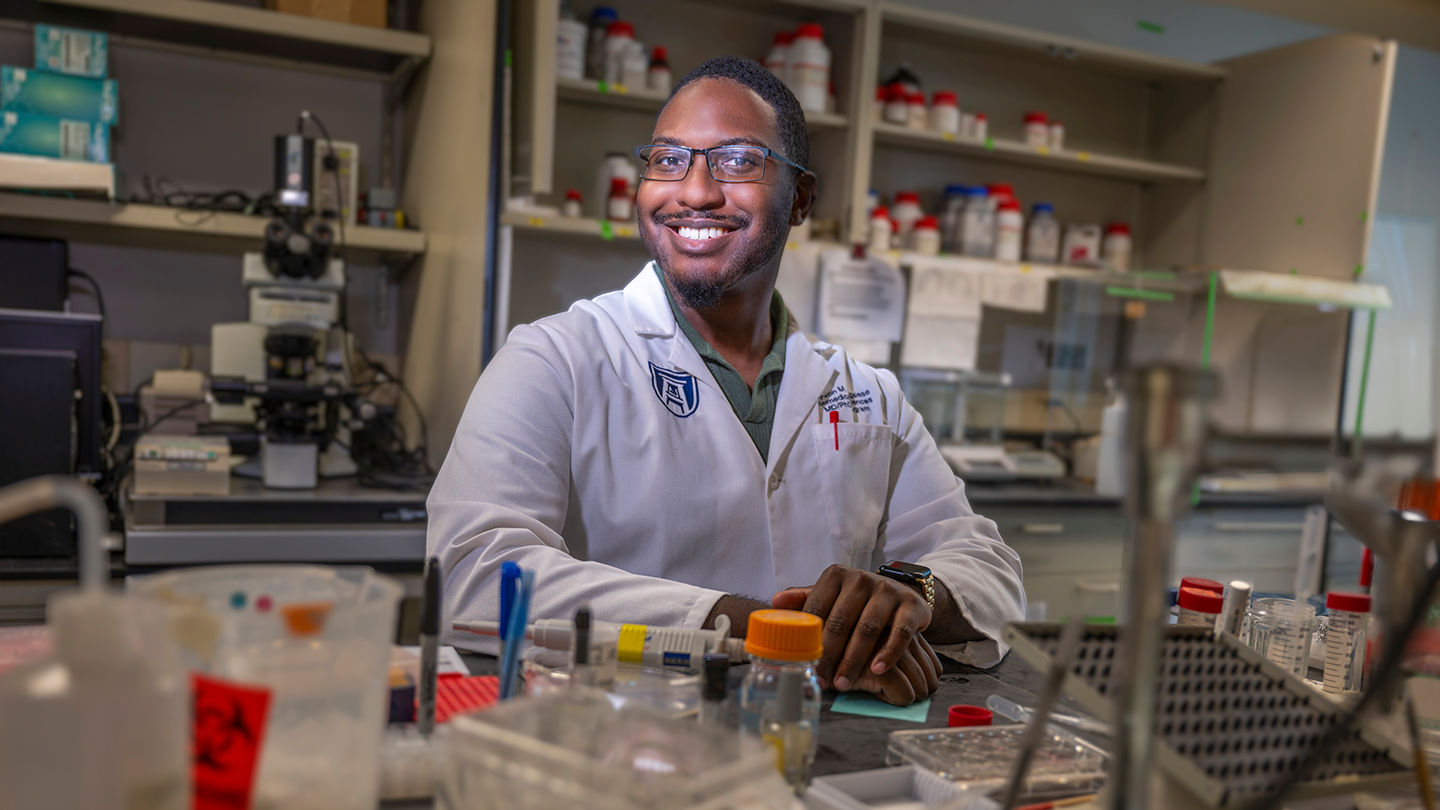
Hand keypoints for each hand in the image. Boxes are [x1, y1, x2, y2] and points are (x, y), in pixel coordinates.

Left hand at [773, 564, 937, 698]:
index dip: (809, 641)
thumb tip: (775, 603)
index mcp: (836, 576)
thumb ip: (804, 600)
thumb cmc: (858, 601)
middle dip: (829, 656)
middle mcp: (861, 579)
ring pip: (867, 629)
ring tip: (843, 683)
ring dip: (854, 660)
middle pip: (840, 622)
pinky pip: (899, 633)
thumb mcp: (831, 597)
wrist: (901, 594)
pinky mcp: (910, 604)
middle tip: (822, 680)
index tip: (805, 666)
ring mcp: (887, 590)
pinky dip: (888, 653)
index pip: (817, 610)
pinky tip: (876, 670)